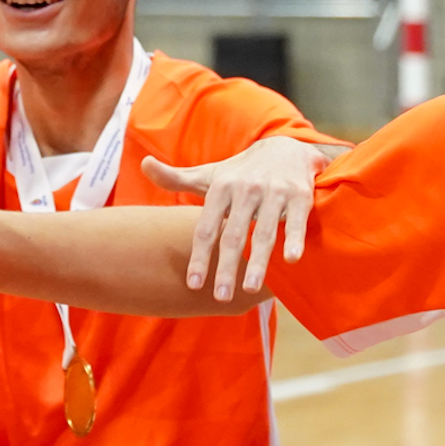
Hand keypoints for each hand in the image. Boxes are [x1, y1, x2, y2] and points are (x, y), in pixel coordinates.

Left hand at [142, 136, 346, 300]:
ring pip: (264, 232)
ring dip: (258, 262)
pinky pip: (296, 221)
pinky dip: (293, 239)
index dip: (199, 256)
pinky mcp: (299, 195)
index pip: (206, 228)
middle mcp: (245, 190)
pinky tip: (290, 260)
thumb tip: (144, 164)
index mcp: (220, 188)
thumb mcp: (209, 175)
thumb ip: (176, 178)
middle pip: (233, 235)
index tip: (194, 283)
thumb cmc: (241, 173)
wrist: (286, 148)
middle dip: (226, 267)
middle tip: (220, 297)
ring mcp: (273, 192)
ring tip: (250, 289)